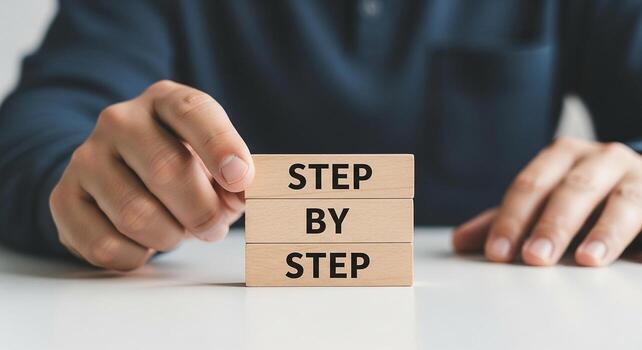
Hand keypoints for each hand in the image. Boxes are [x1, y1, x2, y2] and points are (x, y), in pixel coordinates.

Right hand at [50, 80, 253, 270]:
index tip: (241, 179)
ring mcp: (86, 157)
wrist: (122, 174)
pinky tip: (143, 243)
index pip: (192, 112)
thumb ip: (234, 175)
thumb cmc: (182, 167)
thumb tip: (241, 192)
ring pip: (135, 215)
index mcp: (165, 101)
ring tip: (177, 231)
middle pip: (166, 170)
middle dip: (202, 211)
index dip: (220, 146)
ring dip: (169, 236)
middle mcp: (119, 120)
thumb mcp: (215, 161)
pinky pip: (104, 244)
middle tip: (214, 228)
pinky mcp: (64, 198)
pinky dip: (136, 255)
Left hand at [453, 137, 641, 265]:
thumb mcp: (543, 203)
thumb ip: (507, 220)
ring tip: (587, 259)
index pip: (530, 186)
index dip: (511, 219)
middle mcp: (600, 158)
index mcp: (562, 155)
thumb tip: (459, 243)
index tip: (497, 253)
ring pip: (622, 201)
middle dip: (552, 225)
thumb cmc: (583, 195)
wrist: (638, 180)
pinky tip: (635, 258)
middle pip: (572, 190)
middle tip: (534, 258)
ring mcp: (638, 175)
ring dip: (604, 231)